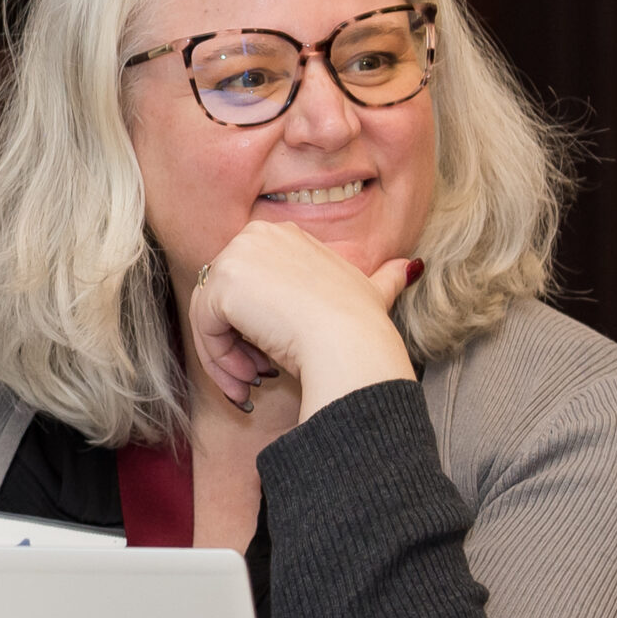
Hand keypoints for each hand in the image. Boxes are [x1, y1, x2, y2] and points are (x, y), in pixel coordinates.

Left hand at [187, 221, 417, 419]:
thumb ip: (384, 279)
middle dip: (237, 344)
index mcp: (284, 234)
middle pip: (224, 300)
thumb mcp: (372, 294)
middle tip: (258, 376)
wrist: (350, 343)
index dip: (257, 326)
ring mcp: (236, 256)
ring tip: (251, 383)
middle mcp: (257, 235)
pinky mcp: (221, 283)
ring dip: (226, 358)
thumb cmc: (360, 326)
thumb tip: (412, 267)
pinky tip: (245, 378)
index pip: (250, 285)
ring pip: (210, 317)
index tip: (271, 359)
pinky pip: (204, 328)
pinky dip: (218, 359)